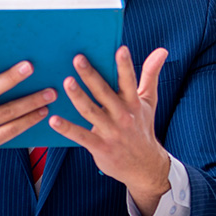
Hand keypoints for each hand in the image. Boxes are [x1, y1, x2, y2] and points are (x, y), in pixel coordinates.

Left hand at [50, 46, 170, 215]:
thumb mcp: (149, 101)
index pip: (129, 81)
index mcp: (133, 103)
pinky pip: (81, 136)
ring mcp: (110, 132)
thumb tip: (162, 50)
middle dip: (91, 75)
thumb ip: (151, 74)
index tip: (119, 49)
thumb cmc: (142, 128)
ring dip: (78, 97)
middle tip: (78, 59)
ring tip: (66, 82)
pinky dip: (67, 128)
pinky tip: (54, 119)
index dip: (125, 66)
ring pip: (90, 112)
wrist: (145, 165)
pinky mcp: (100, 147)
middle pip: (104, 93)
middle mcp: (122, 116)